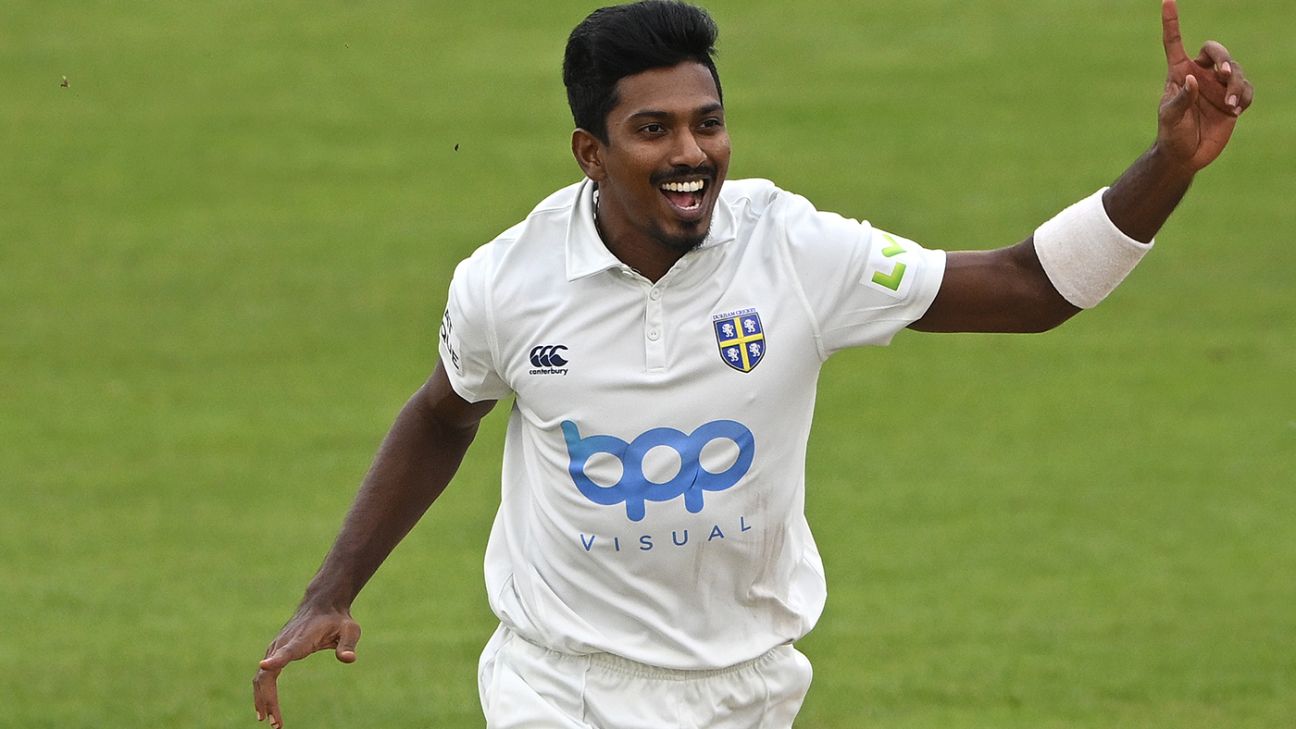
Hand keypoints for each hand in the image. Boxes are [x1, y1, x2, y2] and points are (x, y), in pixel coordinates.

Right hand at [252, 606, 361, 728]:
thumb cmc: (337, 620)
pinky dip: (261, 693)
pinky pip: (262, 676)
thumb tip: (348, 659)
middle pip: (267, 673)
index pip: (287, 650)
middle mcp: (283, 643)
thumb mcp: (350, 630)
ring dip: (262, 700)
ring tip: (270, 722)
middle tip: (275, 723)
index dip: (276, 659)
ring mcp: (275, 648)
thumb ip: (348, 644)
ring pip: (261, 677)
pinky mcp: (273, 651)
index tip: (265, 666)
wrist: (321, 604)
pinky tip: (265, 709)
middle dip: (268, 699)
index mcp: (301, 639)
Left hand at [1157, 0, 1253, 171]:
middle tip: (1226, 72)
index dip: (1171, 23)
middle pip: (1217, 50)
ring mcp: (1218, 86)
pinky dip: (1244, 97)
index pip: (1174, 43)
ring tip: (1230, 104)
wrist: (1186, 156)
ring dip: (1236, 84)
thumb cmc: (1171, 134)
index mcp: (1178, 72)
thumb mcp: (1170, 117)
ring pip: (1236, 70)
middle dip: (1224, 57)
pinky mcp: (1233, 99)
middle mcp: (1200, 74)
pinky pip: (1247, 89)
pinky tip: (1235, 110)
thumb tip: (1193, 78)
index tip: (1167, 2)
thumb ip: (1181, 98)